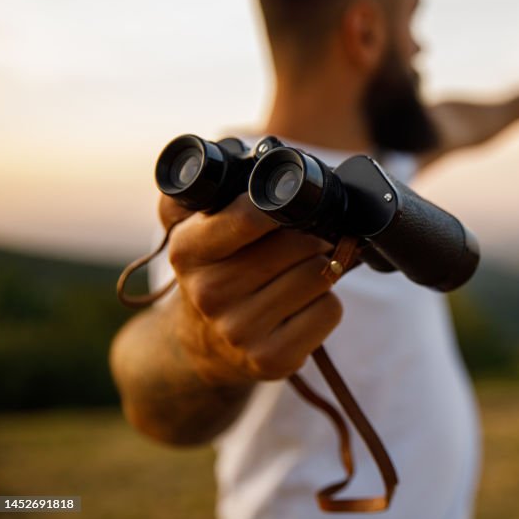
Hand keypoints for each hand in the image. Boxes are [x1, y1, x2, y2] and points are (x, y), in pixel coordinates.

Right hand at [163, 194, 342, 385]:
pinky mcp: (271, 360)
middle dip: (311, 236)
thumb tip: (236, 158)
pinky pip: (330, 311)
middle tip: (302, 241)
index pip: (251, 215)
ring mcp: (240, 331)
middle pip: (300, 243)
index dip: (284, 205)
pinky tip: (300, 308)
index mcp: (188, 251)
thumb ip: (196, 191)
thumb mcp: (188, 229)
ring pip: (320, 275)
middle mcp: (210, 294)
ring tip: (296, 275)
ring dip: (321, 270)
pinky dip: (326, 304)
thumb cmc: (212, 273)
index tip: (292, 204)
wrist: (199, 348)